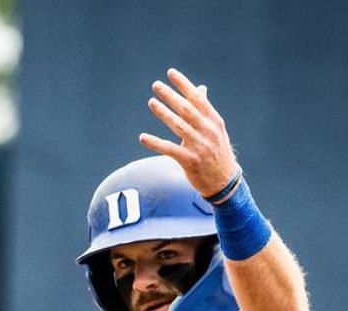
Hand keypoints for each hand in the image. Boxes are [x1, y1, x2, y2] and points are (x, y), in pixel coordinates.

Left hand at [139, 68, 239, 197]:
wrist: (224, 181)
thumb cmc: (217, 151)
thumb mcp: (215, 129)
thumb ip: (205, 109)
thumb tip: (200, 88)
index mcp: (214, 121)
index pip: (198, 98)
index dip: (184, 85)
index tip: (171, 73)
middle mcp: (208, 131)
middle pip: (187, 109)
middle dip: (171, 95)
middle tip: (156, 85)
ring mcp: (200, 146)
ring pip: (178, 126)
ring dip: (163, 113)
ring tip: (151, 102)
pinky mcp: (190, 160)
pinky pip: (169, 149)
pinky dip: (155, 143)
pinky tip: (142, 137)